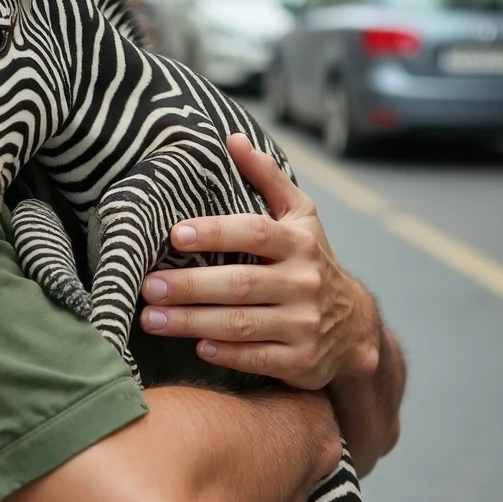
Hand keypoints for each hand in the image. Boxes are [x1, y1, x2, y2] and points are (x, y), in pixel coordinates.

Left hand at [139, 133, 380, 390]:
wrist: (355, 326)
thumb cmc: (310, 260)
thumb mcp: (299, 216)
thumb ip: (266, 178)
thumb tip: (233, 139)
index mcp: (298, 242)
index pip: (253, 233)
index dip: (214, 232)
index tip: (174, 234)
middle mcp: (304, 283)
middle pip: (239, 284)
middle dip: (189, 286)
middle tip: (147, 286)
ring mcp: (303, 325)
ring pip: (241, 324)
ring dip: (191, 322)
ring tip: (150, 319)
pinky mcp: (301, 362)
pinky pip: (256, 359)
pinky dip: (225, 354)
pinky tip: (195, 346)